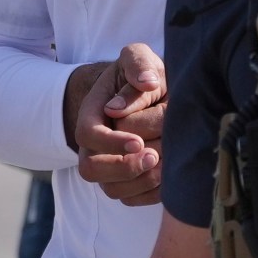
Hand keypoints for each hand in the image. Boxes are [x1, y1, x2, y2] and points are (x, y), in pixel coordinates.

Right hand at [71, 43, 167, 206]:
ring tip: (165, 167)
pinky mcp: (127, 182)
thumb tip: (145, 82)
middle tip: (153, 156)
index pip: (88, 134)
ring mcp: (109, 165)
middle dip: (122, 167)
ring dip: (139, 183)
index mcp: (92, 114)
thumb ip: (138, 63)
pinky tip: (169, 178)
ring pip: (111, 190)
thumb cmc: (141, 74)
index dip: (110, 142)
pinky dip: (150, 194)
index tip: (138, 141)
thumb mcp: (138, 58)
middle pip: (91, 169)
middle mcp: (94, 144)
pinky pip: (131, 200)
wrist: (147, 93)